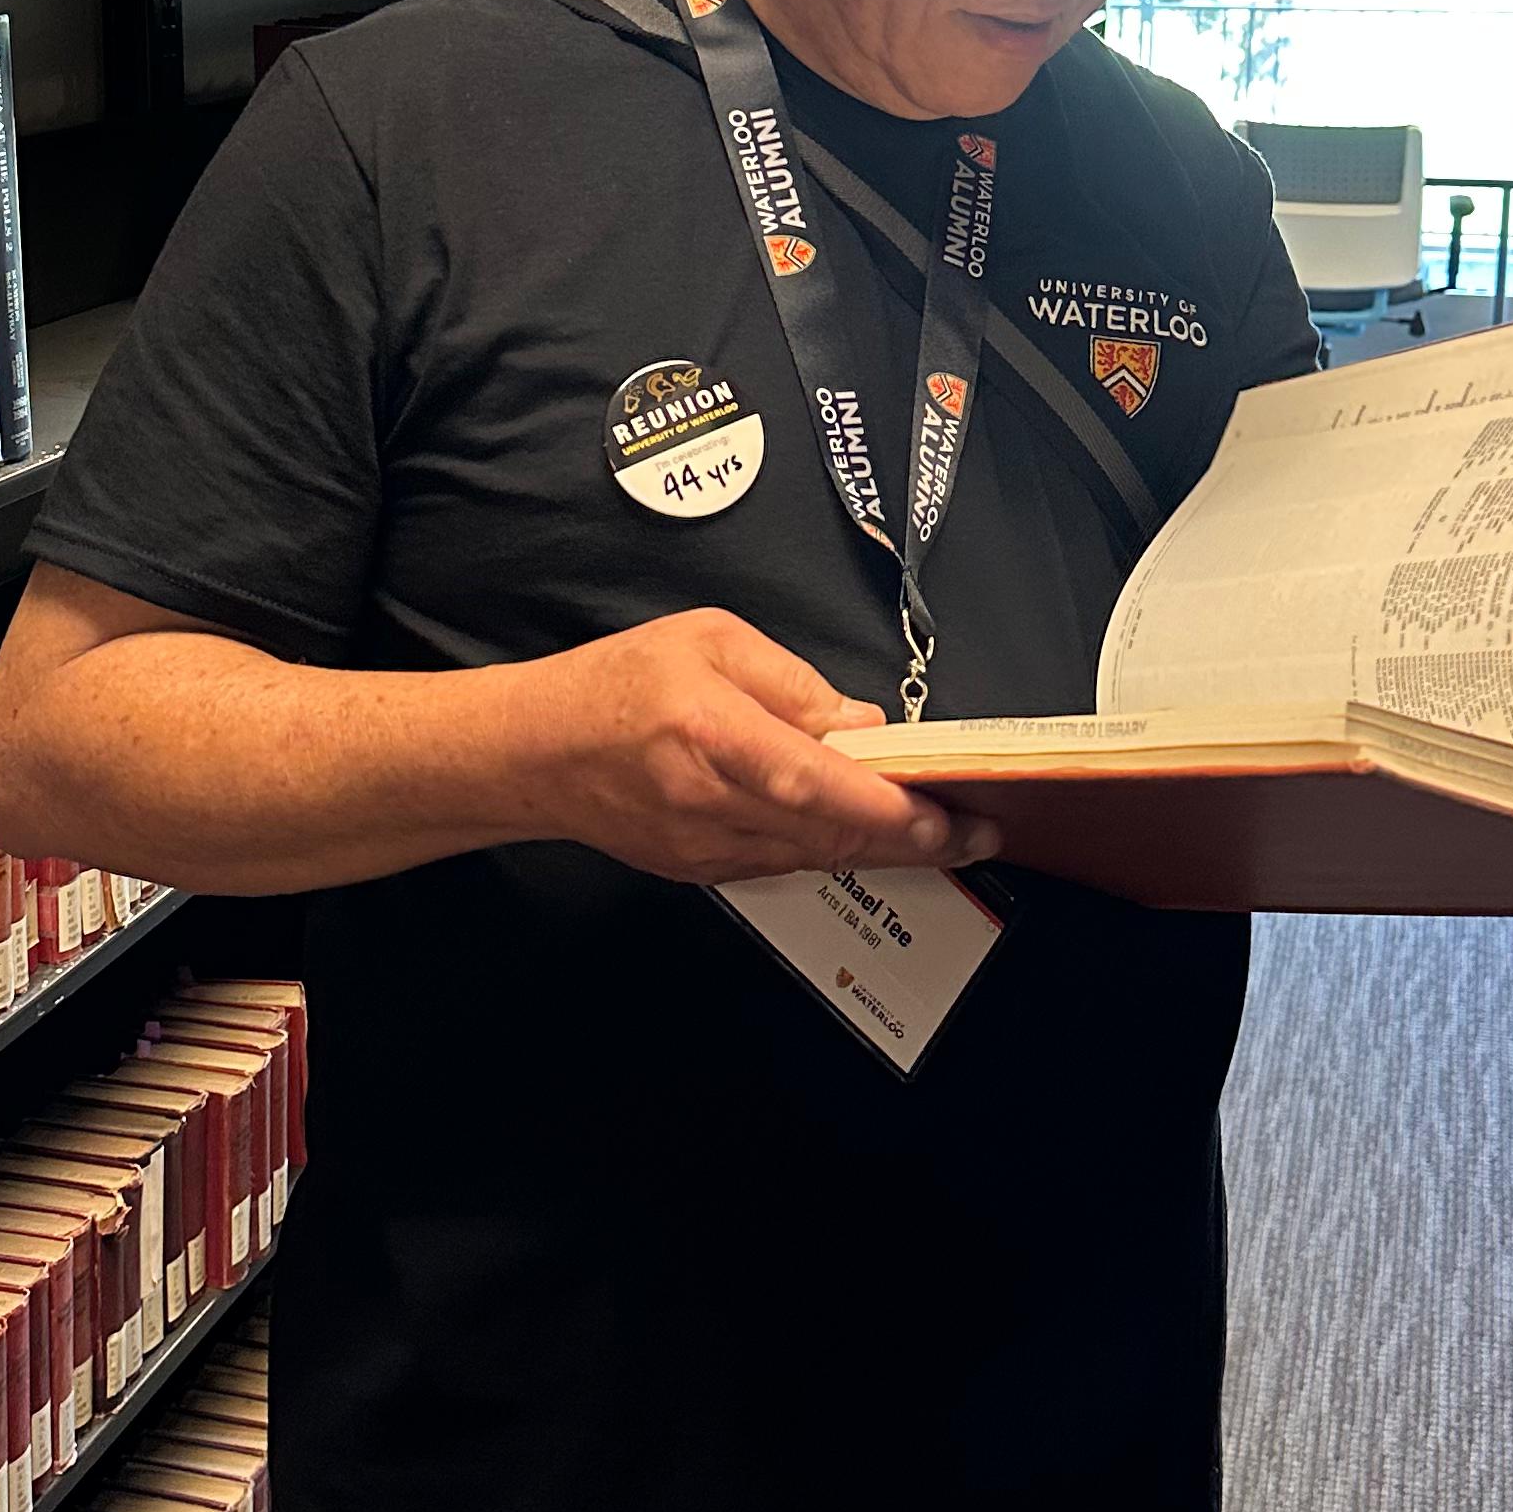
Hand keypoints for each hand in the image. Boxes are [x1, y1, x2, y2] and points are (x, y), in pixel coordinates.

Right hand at [497, 607, 1002, 888]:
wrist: (532, 755)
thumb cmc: (616, 684)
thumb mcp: (709, 640)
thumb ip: (793, 681)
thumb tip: (860, 724)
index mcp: (717, 736)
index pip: (824, 788)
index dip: (896, 812)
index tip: (954, 818)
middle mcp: (715, 804)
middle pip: (835, 836)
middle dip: (916, 839)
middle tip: (979, 832)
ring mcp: (708, 849)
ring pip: (817, 855)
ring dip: (881, 846)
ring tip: (940, 832)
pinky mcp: (703, 870)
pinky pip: (786, 860)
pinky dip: (831, 846)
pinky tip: (862, 830)